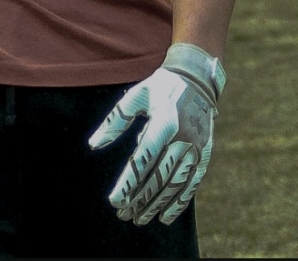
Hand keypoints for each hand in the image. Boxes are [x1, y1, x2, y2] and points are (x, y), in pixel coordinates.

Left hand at [88, 43, 224, 225]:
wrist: (196, 79)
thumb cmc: (160, 87)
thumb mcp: (136, 97)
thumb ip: (115, 121)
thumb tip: (93, 144)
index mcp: (164, 122)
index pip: (142, 160)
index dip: (128, 183)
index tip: (114, 201)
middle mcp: (183, 138)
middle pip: (158, 177)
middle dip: (140, 199)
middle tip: (123, 215)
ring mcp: (196, 147)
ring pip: (174, 184)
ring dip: (156, 204)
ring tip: (139, 218)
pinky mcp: (204, 154)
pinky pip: (192, 183)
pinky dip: (179, 202)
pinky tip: (165, 215)